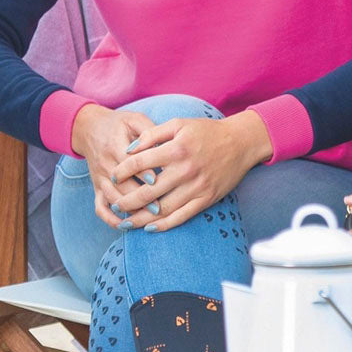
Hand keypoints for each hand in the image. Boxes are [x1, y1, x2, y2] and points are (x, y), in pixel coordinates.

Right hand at [70, 103, 155, 228]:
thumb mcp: (133, 119)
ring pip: (112, 198)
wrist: (88, 128)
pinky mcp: (96, 187)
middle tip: (159, 207)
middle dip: (140, 198)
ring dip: (129, 210)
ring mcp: (99, 178)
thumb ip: (149, 131)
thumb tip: (167, 145)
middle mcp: (104, 164)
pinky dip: (109, 219)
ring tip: (147, 218)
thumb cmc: (118, 123)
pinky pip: (99, 207)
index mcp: (114, 145)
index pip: (128, 163)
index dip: (143, 172)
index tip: (157, 181)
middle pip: (121, 185)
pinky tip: (124, 225)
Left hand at [108, 111, 272, 230]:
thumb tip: (128, 149)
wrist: (240, 142)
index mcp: (176, 149)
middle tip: (114, 206)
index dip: (122, 171)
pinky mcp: (206, 199)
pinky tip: (149, 228)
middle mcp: (185, 171)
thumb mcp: (177, 124)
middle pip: (148, 192)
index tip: (111, 177)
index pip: (140, 163)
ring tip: (125, 221)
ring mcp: (197, 187)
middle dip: (127, 201)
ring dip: (141, 218)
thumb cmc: (205, 131)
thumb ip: (151, 134)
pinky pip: (182, 216)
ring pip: (163, 209)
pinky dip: (164, 225)